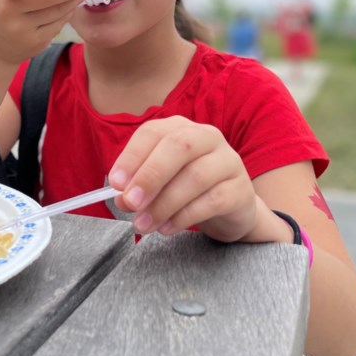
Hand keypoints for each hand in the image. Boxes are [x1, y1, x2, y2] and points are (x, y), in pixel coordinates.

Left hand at [107, 116, 257, 242]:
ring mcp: (228, 161)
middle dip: (150, 176)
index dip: (132, 156)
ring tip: (143, 224)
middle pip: (178, 147)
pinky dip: (184, 217)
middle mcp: (207, 137)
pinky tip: (166, 228)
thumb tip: (122, 199)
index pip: (153, 132)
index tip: (115, 183)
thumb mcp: (158, 183)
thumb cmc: (185, 187)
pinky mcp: (240, 190)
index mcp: (180, 127)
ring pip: (195, 177)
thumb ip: (138, 186)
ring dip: (163, 204)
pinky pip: (212, 201)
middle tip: (130, 203)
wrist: (229, 208)